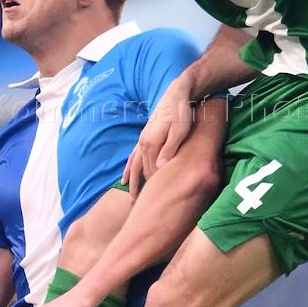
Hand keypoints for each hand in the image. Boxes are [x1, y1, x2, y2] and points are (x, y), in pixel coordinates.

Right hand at [122, 81, 195, 197]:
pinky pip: (132, 157)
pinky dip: (129, 170)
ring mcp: (142, 141)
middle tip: (142, 211)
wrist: (177, 95)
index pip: (152, 171)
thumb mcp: (180, 130)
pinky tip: (125, 179)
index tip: (156, 204)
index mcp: (151, 143)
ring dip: (134, 184)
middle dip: (143, 191)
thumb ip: (170, 148)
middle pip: (143, 171)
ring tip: (133, 201)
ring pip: (135, 167)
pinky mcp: (144, 138)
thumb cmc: (181, 113)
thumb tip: (161, 166)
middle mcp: (143, 144)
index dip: (155, 188)